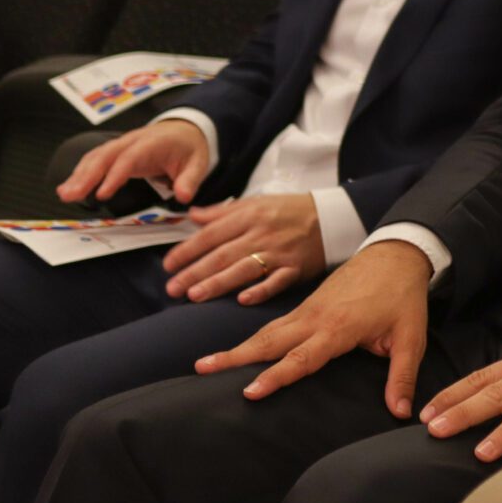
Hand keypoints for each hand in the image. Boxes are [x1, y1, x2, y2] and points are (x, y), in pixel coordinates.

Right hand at [57, 120, 210, 204]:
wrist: (186, 129)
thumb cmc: (190, 147)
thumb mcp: (198, 163)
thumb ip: (189, 180)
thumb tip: (183, 197)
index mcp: (151, 143)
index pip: (129, 159)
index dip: (114, 176)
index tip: (102, 194)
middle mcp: (132, 141)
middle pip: (105, 156)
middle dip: (86, 176)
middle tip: (70, 195)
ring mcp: (122, 144)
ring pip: (96, 157)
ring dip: (78, 175)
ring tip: (64, 194)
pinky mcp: (116, 151)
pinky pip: (95, 159)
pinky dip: (81, 172)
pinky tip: (71, 187)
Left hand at [160, 193, 325, 303]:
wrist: (333, 216)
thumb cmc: (290, 210)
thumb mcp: (256, 202)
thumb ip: (222, 211)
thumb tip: (191, 215)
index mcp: (250, 216)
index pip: (211, 235)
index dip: (187, 250)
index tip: (168, 265)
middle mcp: (262, 234)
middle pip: (223, 255)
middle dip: (195, 272)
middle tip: (173, 289)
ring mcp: (280, 252)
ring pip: (244, 269)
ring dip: (218, 283)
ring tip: (195, 296)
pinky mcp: (296, 268)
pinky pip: (277, 281)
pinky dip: (261, 290)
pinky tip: (243, 300)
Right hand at [196, 239, 432, 416]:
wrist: (397, 254)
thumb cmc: (404, 296)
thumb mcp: (411, 337)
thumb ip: (403, 375)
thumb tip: (402, 411)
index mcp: (339, 328)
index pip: (302, 358)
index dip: (276, 376)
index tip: (249, 392)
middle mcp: (315, 319)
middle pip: (269, 342)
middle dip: (235, 357)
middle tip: (200, 371)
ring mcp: (308, 310)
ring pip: (267, 332)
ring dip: (237, 348)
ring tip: (205, 363)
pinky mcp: (307, 306)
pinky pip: (274, 325)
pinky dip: (253, 338)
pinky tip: (238, 350)